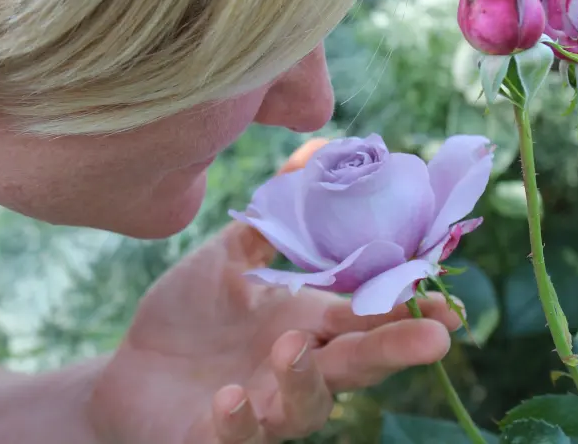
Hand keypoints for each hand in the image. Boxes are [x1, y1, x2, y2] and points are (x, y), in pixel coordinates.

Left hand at [87, 139, 463, 442]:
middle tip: (434, 338)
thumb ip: (269, 223)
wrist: (129, 373)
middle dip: (394, 349)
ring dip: (305, 380)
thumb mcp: (225, 260)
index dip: (405, 309)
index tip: (448, 301)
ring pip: (305, 406)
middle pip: (356, 362)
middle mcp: (296, 370)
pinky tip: (229, 399)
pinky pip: (239, 437)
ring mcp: (263, 408)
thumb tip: (310, 161)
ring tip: (292, 347)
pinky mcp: (220, 438)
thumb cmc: (187, 318)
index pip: (365, 315)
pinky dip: (239, 421)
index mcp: (305, 324)